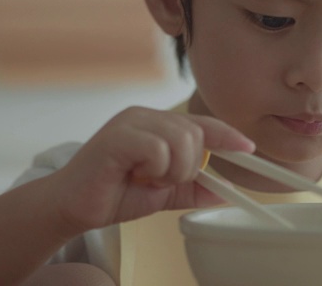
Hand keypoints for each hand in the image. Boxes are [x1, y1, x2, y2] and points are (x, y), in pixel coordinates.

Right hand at [45, 106, 254, 234]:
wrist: (73, 206)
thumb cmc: (115, 194)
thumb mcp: (164, 193)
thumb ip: (192, 189)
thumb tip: (225, 191)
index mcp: (157, 124)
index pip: (201, 123)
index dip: (227, 135)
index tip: (248, 147)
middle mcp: (145, 116)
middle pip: (195, 133)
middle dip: (187, 167)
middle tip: (161, 180)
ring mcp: (130, 122)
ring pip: (180, 140)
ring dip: (171, 171)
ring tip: (146, 178)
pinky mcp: (117, 136)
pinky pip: (158, 149)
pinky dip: (154, 169)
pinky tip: (134, 175)